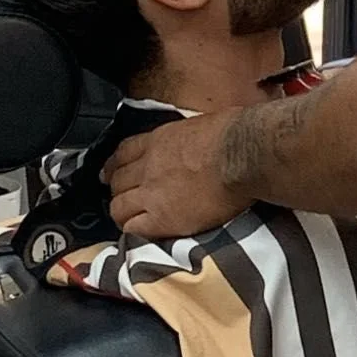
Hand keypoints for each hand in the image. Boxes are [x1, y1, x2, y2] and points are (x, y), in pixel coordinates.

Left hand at [103, 113, 253, 238]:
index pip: (123, 153)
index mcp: (159, 140)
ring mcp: (152, 193)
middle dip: (118, 190)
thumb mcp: (202, 124)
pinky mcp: (163, 219)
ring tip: (130, 218)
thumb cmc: (234, 135)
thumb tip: (196, 141)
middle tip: (124, 198)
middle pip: (117, 181)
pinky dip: (134, 230)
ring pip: (118, 207)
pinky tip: (142, 231)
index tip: (112, 172)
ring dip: (122, 213)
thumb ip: (187, 137)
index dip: (114, 165)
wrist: (243, 154)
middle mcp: (148, 166)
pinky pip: (134, 229)